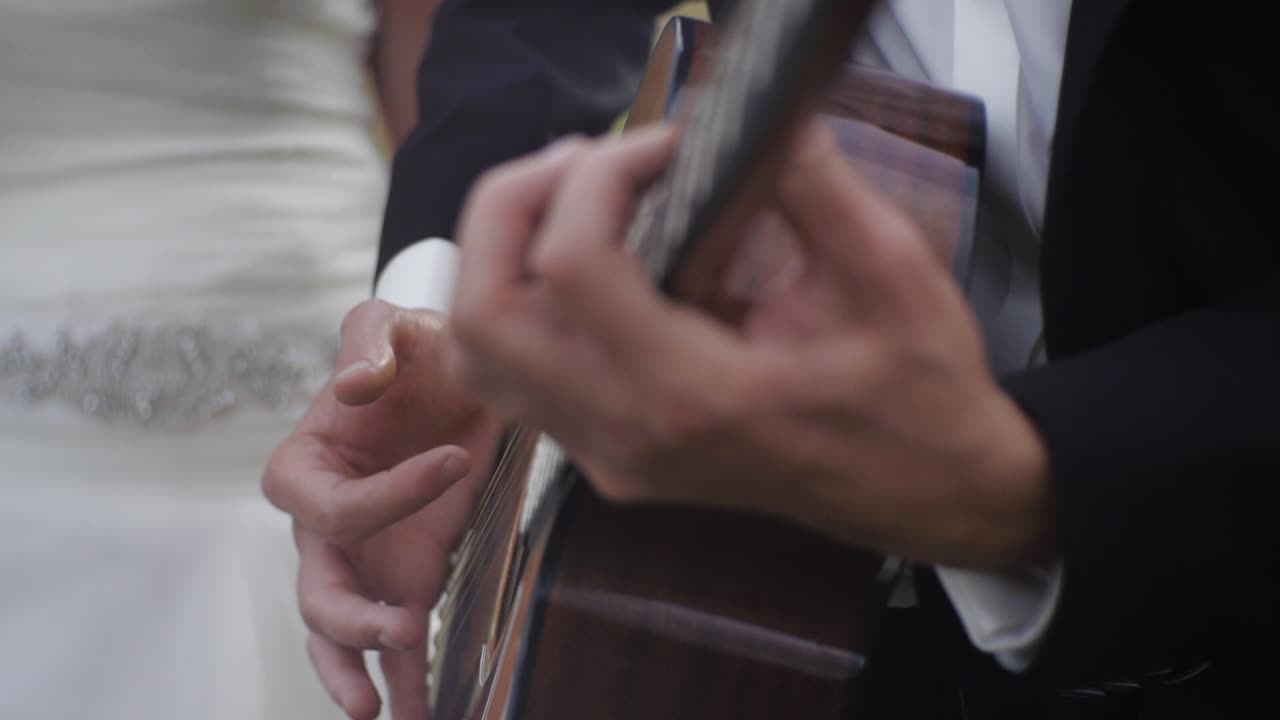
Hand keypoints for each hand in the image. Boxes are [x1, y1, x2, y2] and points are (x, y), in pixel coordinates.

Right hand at [263, 300, 500, 719]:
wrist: (460, 380)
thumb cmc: (416, 351)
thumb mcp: (395, 325)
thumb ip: (369, 339)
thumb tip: (357, 385)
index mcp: (308, 466)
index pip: (329, 507)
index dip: (386, 496)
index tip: (454, 462)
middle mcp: (328, 524)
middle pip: (315, 587)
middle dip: (347, 619)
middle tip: (400, 627)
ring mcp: (366, 559)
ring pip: (340, 629)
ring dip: (355, 668)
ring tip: (380, 710)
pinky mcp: (409, 577)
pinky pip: (397, 640)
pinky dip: (407, 682)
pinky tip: (421, 714)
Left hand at [448, 123, 1054, 571]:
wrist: (924, 494)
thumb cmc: (917, 397)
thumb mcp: (894, 276)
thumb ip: (816, 187)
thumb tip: (760, 119)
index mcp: (698, 395)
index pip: (572, 269)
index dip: (596, 178)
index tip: (661, 145)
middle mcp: (631, 434)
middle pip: (487, 313)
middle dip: (509, 206)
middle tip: (582, 159)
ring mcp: (611, 456)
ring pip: (479, 354)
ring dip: (497, 257)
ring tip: (569, 200)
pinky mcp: (609, 459)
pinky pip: (512, 381)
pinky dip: (517, 305)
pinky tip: (580, 259)